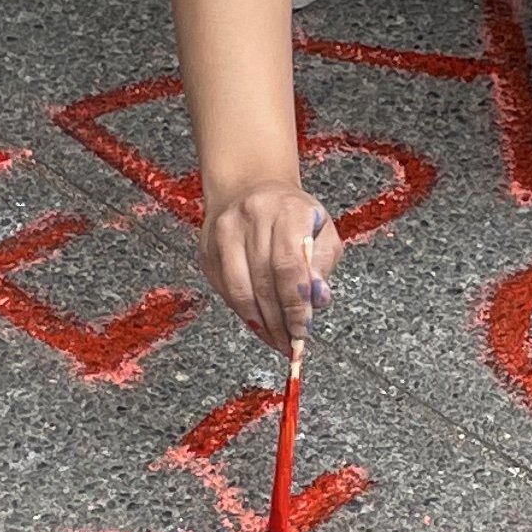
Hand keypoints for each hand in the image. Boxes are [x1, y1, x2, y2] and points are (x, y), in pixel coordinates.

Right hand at [200, 180, 337, 355]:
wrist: (250, 188)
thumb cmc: (292, 214)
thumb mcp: (321, 230)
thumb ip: (323, 265)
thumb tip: (318, 299)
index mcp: (287, 210)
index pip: (289, 265)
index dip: (295, 304)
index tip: (303, 329)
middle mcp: (252, 217)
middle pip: (264, 281)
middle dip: (279, 320)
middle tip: (291, 343)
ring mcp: (224, 232)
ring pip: (240, 290)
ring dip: (260, 323)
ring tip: (276, 339)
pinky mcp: (207, 248)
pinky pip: (224, 290)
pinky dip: (243, 313)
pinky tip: (258, 323)